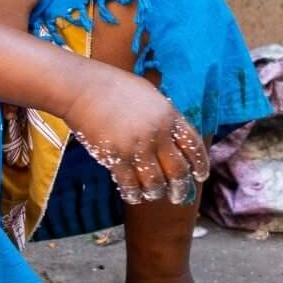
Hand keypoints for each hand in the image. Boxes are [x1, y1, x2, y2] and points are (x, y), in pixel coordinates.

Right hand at [65, 66, 208, 207]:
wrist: (82, 88)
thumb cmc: (114, 87)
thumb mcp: (149, 94)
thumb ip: (164, 115)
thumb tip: (174, 136)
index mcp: (169, 115)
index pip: (193, 146)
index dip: (200, 165)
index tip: (200, 177)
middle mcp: (157, 133)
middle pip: (178, 171)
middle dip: (180, 188)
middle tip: (178, 196)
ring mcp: (136, 147)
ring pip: (155, 183)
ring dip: (156, 192)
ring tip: (152, 193)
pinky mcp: (115, 157)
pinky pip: (130, 185)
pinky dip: (134, 194)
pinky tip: (133, 195)